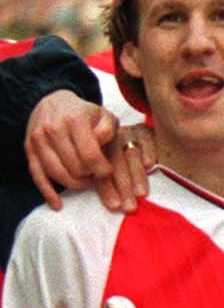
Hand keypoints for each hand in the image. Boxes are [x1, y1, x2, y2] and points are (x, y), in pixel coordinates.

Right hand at [26, 94, 147, 212]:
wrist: (53, 102)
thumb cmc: (85, 114)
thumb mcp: (105, 116)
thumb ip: (110, 132)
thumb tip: (103, 149)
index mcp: (74, 120)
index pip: (90, 156)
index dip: (103, 171)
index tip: (108, 172)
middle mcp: (53, 129)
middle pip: (75, 168)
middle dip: (90, 176)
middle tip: (97, 175)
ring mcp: (38, 140)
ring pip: (58, 174)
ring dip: (75, 184)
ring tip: (86, 181)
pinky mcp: (29, 150)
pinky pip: (37, 176)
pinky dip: (48, 193)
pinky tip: (58, 205)